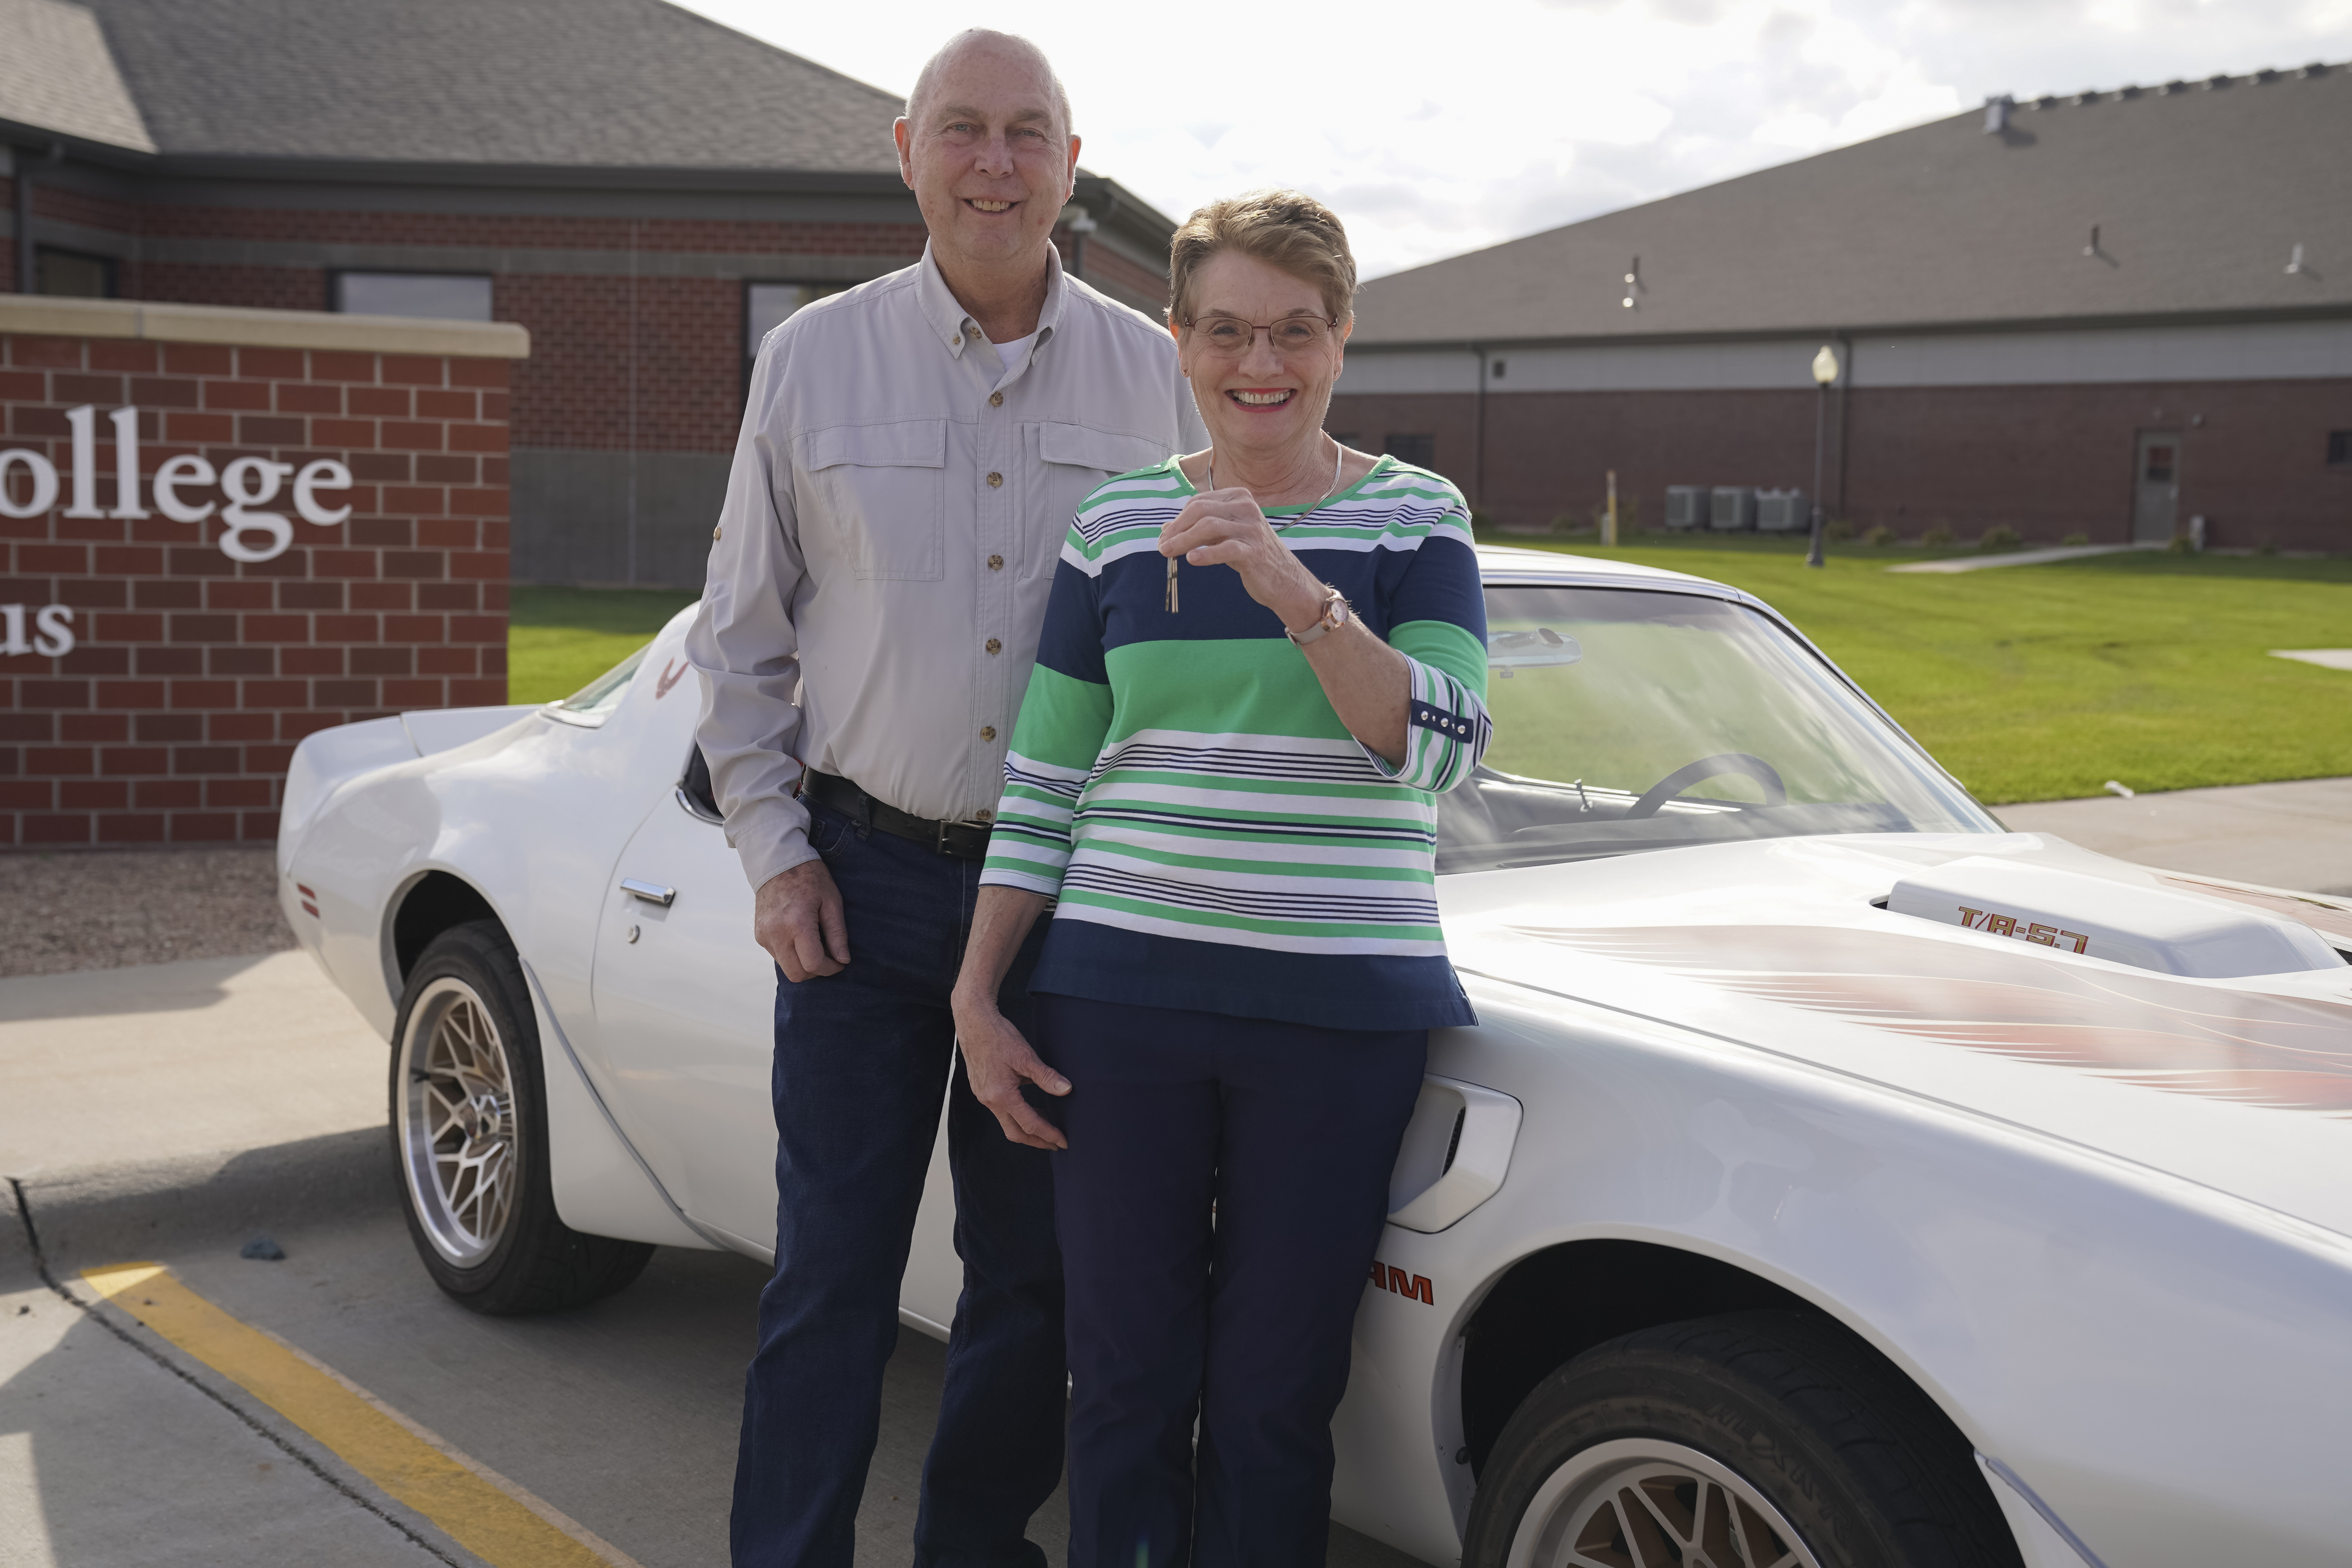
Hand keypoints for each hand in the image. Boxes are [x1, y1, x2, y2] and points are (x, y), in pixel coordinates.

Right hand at [754, 859, 848, 981]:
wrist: (778, 863)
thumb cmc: (809, 878)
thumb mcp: (831, 902)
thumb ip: (837, 934)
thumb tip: (843, 961)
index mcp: (797, 924)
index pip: (813, 964)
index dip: (830, 969)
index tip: (839, 962)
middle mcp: (776, 933)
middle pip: (797, 974)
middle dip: (815, 971)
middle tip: (827, 957)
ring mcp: (764, 935)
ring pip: (786, 968)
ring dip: (802, 963)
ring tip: (814, 943)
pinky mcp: (759, 935)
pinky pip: (777, 956)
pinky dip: (791, 954)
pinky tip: (799, 936)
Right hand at [951, 990, 1070, 1149]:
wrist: (973, 1021)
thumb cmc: (998, 1036)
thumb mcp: (1025, 1056)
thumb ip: (1046, 1076)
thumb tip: (1066, 1090)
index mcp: (1001, 1095)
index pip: (1030, 1124)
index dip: (1048, 1134)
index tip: (1063, 1141)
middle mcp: (990, 1100)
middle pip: (1015, 1132)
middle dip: (1037, 1140)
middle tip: (1056, 1143)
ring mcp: (983, 1095)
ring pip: (1007, 1122)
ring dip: (1027, 1128)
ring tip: (1046, 1126)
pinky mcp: (981, 1088)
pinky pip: (1001, 1110)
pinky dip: (1017, 1115)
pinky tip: (1029, 1107)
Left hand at [1161, 488, 1325, 629]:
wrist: (1284, 579)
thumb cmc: (1250, 554)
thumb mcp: (1224, 536)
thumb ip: (1198, 529)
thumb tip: (1165, 528)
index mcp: (1238, 497)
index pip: (1199, 502)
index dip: (1177, 520)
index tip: (1164, 537)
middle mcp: (1246, 507)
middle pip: (1200, 511)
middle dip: (1176, 529)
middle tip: (1162, 547)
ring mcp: (1252, 528)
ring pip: (1209, 526)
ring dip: (1183, 540)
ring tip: (1167, 553)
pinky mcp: (1255, 550)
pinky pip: (1225, 548)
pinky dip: (1205, 554)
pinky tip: (1191, 560)